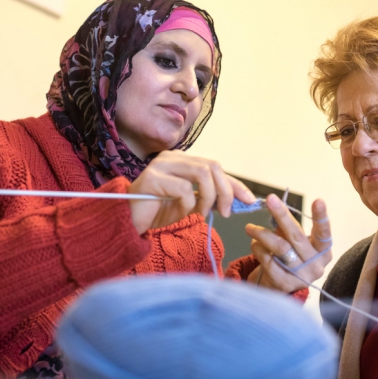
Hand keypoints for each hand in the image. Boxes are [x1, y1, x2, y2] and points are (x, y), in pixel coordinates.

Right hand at [127, 150, 255, 234]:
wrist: (128, 220)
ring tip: (202, 213)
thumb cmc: (158, 211)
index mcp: (182, 160)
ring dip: (209, 197)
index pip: (215, 166)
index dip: (235, 184)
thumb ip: (209, 196)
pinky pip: (184, 189)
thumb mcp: (190, 203)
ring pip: (202, 174)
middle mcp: (172, 157)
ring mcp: (161, 165)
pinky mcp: (152, 178)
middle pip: (212, 167)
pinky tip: (182, 212)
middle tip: (225, 212)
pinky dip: (189, 204)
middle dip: (225, 191)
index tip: (249, 200)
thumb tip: (238, 200)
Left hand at [245, 197, 332, 292]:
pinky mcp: (284, 283)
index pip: (324, 232)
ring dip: (262, 234)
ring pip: (280, 248)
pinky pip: (268, 260)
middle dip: (282, 215)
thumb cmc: (291, 257)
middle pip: (297, 236)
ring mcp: (301, 276)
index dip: (321, 217)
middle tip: (270, 199)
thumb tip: (276, 207)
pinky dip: (258, 249)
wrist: (280, 285)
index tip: (318, 200)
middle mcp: (316, 265)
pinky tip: (254, 244)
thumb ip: (290, 228)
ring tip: (250, 228)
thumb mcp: (295, 242)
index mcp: (323, 251)